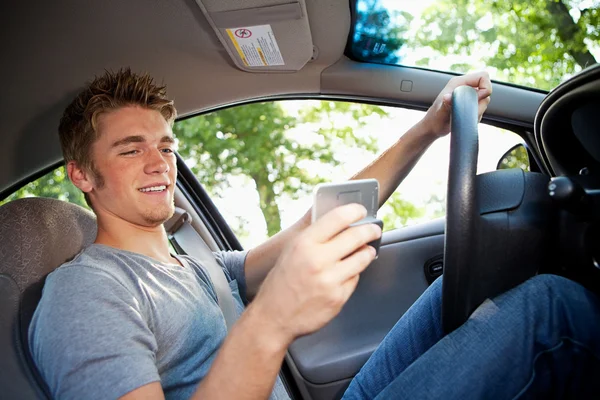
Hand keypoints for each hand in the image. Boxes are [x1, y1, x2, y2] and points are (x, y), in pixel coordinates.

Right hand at [252, 204, 381, 343]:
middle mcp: (318, 260)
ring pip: (362, 258)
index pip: (337, 218)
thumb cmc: (282, 282)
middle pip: (356, 236)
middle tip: (374, 229)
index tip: (361, 210)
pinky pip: (355, 279)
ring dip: (367, 251)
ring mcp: (329, 280)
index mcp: (304, 243)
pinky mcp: (338, 298)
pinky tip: (347, 273)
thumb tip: (339, 221)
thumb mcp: (291, 251)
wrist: (273, 317)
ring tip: (367, 250)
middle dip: (370, 230)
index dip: (354, 211)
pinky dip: (354, 274)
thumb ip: (314, 236)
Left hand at [420, 71, 492, 138]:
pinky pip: (481, 107)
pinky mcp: (469, 103)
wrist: (432, 128)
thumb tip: (447, 97)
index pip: (483, 76)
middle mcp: (464, 87)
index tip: (477, 100)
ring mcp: (467, 95)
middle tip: (469, 113)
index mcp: (458, 83)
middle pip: (486, 90)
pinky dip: (477, 115)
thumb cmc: (435, 120)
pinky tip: (466, 119)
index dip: (485, 88)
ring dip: (479, 111)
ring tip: (465, 117)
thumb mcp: (441, 113)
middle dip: (481, 104)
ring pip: (484, 100)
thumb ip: (446, 105)